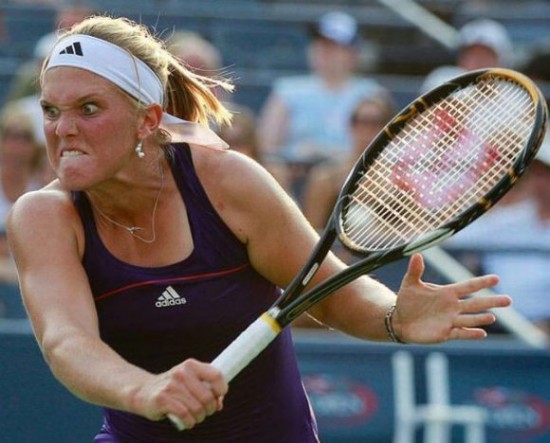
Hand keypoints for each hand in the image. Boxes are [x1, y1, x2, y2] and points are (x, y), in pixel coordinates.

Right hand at [134, 359, 227, 429]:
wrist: (143, 391)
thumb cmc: (173, 388)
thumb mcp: (189, 381)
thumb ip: (206, 389)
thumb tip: (219, 404)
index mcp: (191, 365)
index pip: (216, 375)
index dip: (222, 388)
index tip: (218, 396)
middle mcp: (181, 373)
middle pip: (208, 396)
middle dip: (210, 409)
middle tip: (205, 412)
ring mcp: (171, 386)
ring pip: (197, 408)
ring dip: (199, 417)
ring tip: (195, 417)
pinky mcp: (162, 399)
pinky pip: (185, 415)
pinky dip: (189, 422)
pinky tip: (187, 422)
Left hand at [393, 253, 511, 343]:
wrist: (399, 320)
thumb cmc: (407, 300)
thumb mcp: (410, 283)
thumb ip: (415, 270)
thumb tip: (416, 254)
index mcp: (447, 293)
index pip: (468, 286)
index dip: (481, 282)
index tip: (496, 278)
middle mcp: (452, 306)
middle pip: (475, 303)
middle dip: (491, 301)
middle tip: (508, 300)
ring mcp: (450, 320)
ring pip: (470, 319)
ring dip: (481, 318)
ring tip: (493, 316)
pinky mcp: (445, 333)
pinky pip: (460, 333)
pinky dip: (470, 333)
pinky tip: (482, 333)